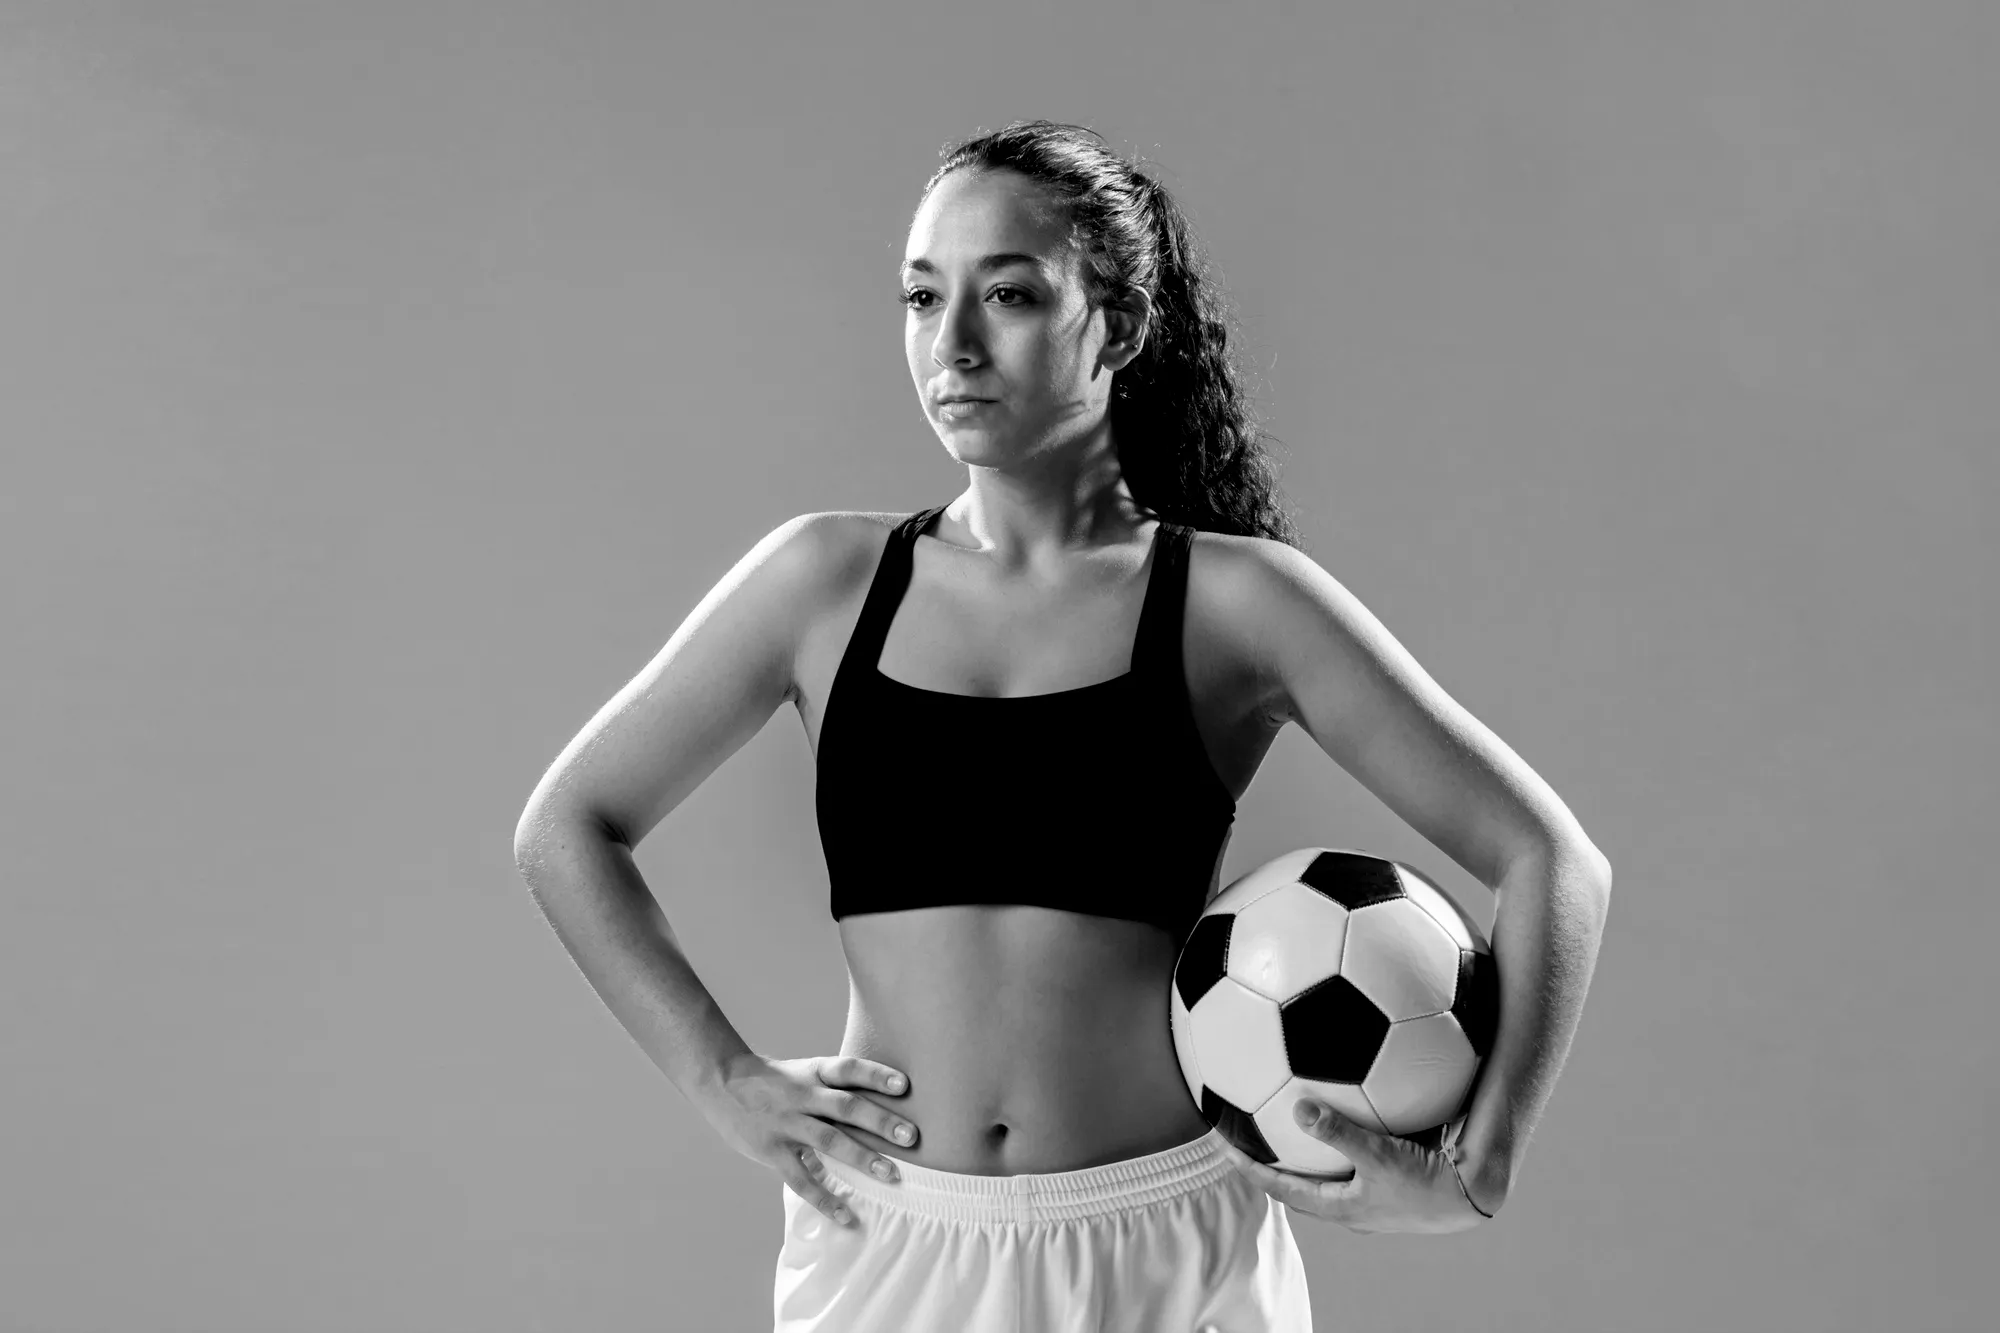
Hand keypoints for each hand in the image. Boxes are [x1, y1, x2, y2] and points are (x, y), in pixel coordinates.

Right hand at [693, 1053, 919, 1229]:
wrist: (720, 1081)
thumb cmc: (773, 1080)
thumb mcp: (803, 1072)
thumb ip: (834, 1088)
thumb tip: (879, 1104)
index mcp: (812, 1073)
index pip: (848, 1069)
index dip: (876, 1075)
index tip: (905, 1085)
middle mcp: (802, 1096)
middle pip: (845, 1106)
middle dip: (879, 1121)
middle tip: (911, 1136)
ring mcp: (786, 1124)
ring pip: (828, 1141)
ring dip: (862, 1158)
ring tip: (891, 1174)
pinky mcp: (772, 1151)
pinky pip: (801, 1180)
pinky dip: (825, 1199)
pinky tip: (847, 1216)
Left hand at [1214, 1097, 1493, 1234]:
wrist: (1477, 1192)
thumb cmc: (1429, 1183)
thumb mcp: (1381, 1157)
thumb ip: (1339, 1133)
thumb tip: (1300, 1107)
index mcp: (1339, 1206)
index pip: (1279, 1186)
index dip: (1246, 1165)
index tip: (1218, 1141)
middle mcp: (1349, 1199)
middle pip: (1295, 1176)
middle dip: (1265, 1151)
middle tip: (1239, 1121)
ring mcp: (1368, 1186)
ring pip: (1322, 1162)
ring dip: (1300, 1139)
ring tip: (1277, 1102)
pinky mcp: (1386, 1167)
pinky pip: (1350, 1143)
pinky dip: (1334, 1122)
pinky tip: (1337, 1087)